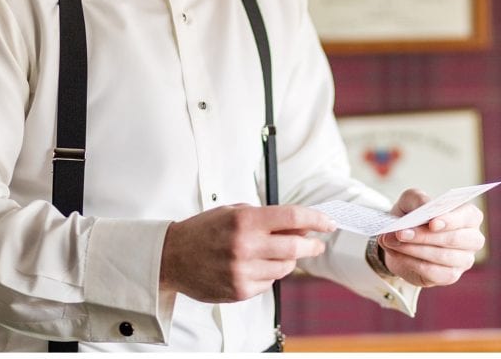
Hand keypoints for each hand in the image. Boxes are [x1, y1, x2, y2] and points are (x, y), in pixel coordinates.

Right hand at [160, 204, 335, 302]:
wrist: (172, 257)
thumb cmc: (203, 231)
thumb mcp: (234, 211)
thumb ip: (267, 217)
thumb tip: (300, 224)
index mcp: (245, 220)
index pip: (293, 216)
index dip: (316, 219)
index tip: (328, 222)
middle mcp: (245, 245)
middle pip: (296, 245)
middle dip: (312, 244)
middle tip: (316, 243)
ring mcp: (243, 270)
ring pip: (285, 267)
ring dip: (289, 259)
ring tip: (277, 253)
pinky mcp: (240, 290)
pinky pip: (269, 283)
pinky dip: (270, 274)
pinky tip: (257, 266)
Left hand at [377, 188, 484, 286]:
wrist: (400, 238)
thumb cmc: (413, 214)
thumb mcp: (411, 200)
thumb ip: (419, 199)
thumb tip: (425, 208)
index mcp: (469, 216)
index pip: (469, 217)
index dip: (451, 220)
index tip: (432, 223)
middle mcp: (472, 239)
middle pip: (454, 239)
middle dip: (425, 236)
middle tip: (401, 233)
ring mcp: (464, 260)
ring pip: (442, 257)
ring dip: (414, 249)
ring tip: (393, 242)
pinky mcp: (450, 276)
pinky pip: (433, 273)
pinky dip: (411, 262)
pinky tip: (398, 254)